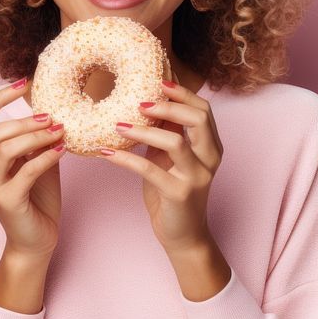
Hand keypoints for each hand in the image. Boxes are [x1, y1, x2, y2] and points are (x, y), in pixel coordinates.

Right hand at [0, 77, 67, 258]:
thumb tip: (53, 106)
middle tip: (53, 116)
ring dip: (36, 136)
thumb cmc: (36, 198)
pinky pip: (26, 170)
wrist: (35, 240)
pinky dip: (46, 156)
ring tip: (60, 131)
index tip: (25, 81)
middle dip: (26, 120)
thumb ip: (36, 137)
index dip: (0, 95)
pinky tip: (62, 150)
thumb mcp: (35, 159)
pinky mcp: (5, 201)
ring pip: (7, 148)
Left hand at [97, 70, 224, 252]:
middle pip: (198, 119)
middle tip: (140, 103)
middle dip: (168, 106)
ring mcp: (196, 178)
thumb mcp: (171, 158)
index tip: (159, 82)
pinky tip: (106, 152)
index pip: (204, 110)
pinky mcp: (178, 195)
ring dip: (143, 131)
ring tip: (118, 126)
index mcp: (211, 147)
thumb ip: (167, 132)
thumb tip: (148, 101)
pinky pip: (149, 170)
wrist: (184, 236)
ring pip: (174, 142)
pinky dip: (125, 159)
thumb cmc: (173, 192)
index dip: (183, 94)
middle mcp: (209, 159)